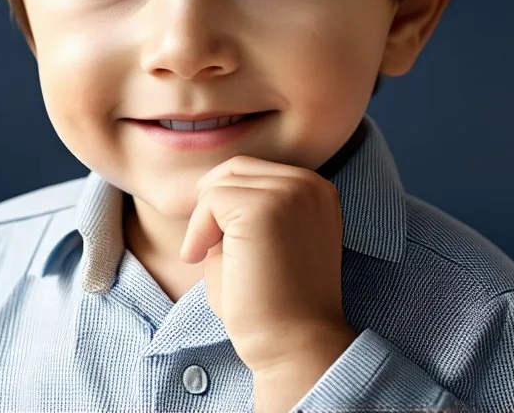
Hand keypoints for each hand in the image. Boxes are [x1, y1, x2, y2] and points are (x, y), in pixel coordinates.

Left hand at [178, 157, 357, 387]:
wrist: (294, 345)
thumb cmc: (273, 306)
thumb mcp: (263, 246)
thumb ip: (241, 214)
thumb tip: (204, 189)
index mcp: (317, 192)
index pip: (253, 173)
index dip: (222, 203)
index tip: (213, 242)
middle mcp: (310, 185)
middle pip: (235, 169)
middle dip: (209, 204)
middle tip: (201, 245)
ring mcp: (291, 193)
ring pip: (221, 182)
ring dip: (203, 219)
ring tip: (202, 256)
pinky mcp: (266, 207)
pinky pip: (211, 200)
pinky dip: (196, 230)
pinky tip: (196, 258)